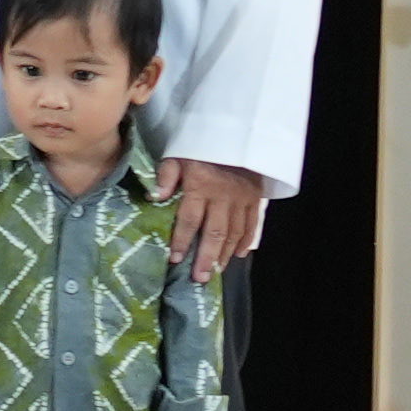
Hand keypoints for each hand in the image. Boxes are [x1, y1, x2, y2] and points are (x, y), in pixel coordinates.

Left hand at [158, 155, 270, 279]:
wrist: (237, 132)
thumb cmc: (200, 146)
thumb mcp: (178, 154)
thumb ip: (166, 175)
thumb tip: (155, 197)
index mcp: (200, 186)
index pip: (189, 219)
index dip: (182, 240)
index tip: (176, 260)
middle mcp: (222, 196)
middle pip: (214, 232)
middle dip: (206, 257)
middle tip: (200, 278)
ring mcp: (241, 199)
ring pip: (234, 232)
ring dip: (225, 253)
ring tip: (216, 272)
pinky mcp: (255, 198)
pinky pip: (252, 223)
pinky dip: (246, 241)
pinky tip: (238, 255)